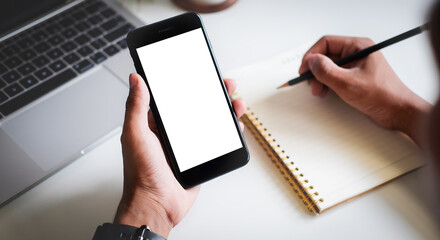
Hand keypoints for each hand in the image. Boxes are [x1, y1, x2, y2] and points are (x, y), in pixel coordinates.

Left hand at [114, 73, 245, 237]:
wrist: (156, 206)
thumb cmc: (141, 175)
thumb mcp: (136, 135)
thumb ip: (136, 107)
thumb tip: (135, 79)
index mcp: (156, 124)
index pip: (175, 97)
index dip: (189, 83)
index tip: (200, 73)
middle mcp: (173, 133)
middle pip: (197, 107)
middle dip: (213, 94)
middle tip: (225, 86)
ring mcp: (188, 146)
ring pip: (210, 122)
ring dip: (224, 111)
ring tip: (235, 103)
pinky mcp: (199, 158)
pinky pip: (216, 141)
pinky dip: (228, 132)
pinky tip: (235, 126)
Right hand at [298, 36, 430, 145]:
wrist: (398, 111)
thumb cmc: (382, 95)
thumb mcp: (348, 83)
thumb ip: (327, 71)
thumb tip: (312, 62)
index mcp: (358, 47)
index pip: (327, 43)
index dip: (312, 55)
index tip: (304, 69)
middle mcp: (356, 53)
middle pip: (326, 55)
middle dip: (315, 70)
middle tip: (310, 83)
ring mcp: (355, 66)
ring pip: (329, 67)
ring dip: (319, 79)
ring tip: (318, 91)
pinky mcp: (355, 78)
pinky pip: (335, 76)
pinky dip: (327, 84)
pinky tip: (326, 93)